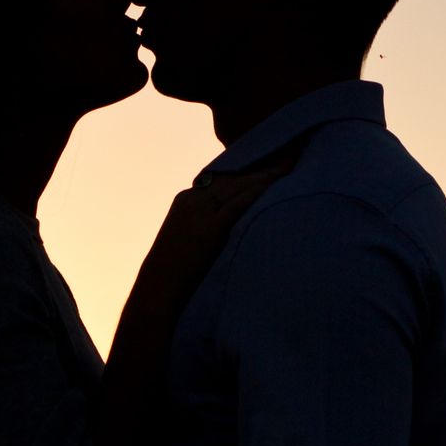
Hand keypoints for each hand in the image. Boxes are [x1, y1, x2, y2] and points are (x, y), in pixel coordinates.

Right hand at [133, 153, 296, 317]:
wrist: (156, 289)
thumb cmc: (171, 272)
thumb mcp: (185, 240)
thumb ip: (204, 225)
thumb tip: (226, 226)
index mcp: (186, 199)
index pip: (222, 179)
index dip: (248, 170)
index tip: (269, 163)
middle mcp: (192, 199)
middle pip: (233, 178)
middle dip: (261, 168)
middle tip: (289, 157)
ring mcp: (199, 212)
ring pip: (237, 186)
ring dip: (265, 175)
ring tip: (289, 165)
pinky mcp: (209, 229)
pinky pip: (236, 205)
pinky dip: (255, 192)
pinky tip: (273, 184)